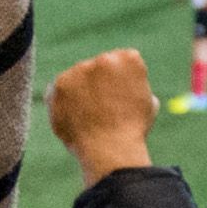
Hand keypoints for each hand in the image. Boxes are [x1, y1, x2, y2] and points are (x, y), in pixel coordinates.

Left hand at [47, 50, 160, 180]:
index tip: (124, 98)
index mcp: (130, 58)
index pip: (123, 60)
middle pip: (99, 67)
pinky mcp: (59, 85)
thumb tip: (125, 84)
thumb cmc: (133, 129)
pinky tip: (76, 117)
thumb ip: (134, 84)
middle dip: (100, 83)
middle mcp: (104, 59)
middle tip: (104, 109)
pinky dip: (64, 102)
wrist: (109, 149)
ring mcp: (79, 70)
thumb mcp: (147, 101)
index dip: (124, 81)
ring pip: (77, 77)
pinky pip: (59, 90)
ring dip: (81, 90)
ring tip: (91, 116)